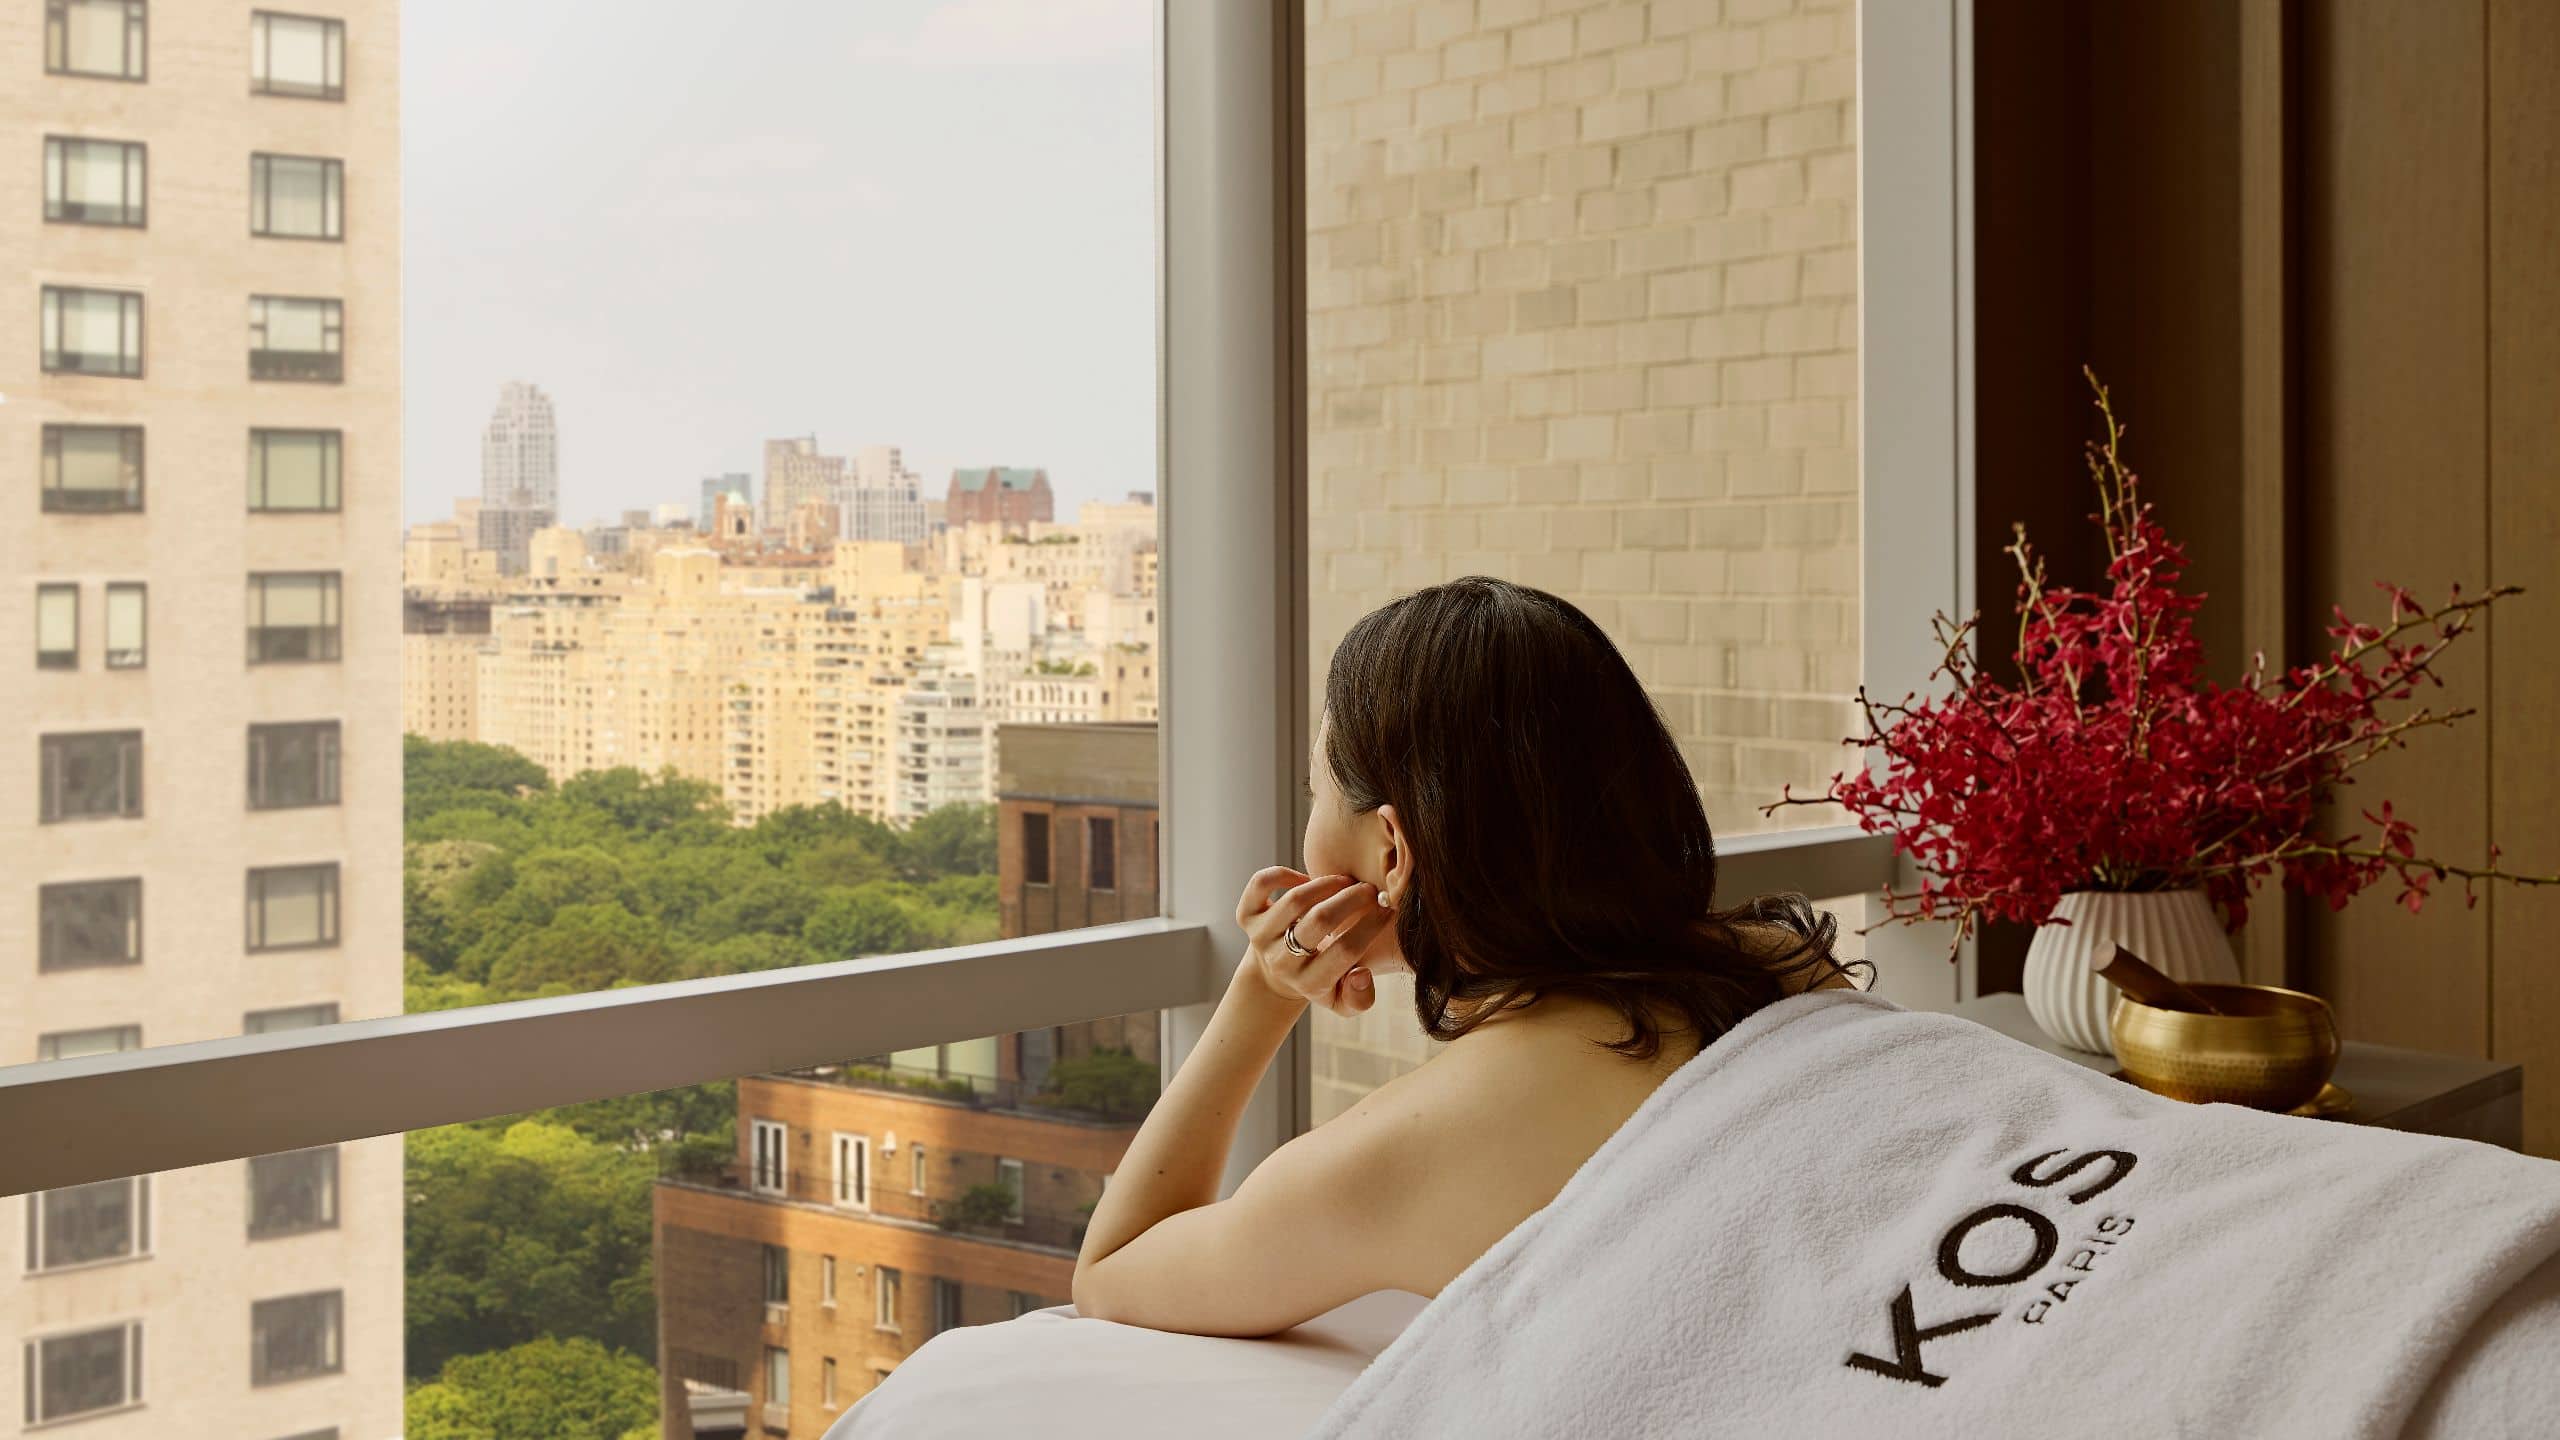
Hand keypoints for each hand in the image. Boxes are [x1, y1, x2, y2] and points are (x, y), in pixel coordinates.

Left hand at [1236, 866, 1392, 1016]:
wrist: (1276, 974)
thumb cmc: (1321, 980)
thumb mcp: (1342, 1000)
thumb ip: (1360, 998)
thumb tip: (1361, 975)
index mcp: (1309, 983)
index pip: (1345, 951)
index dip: (1371, 926)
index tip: (1388, 909)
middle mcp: (1281, 962)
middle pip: (1320, 921)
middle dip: (1353, 899)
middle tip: (1370, 890)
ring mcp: (1261, 937)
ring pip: (1295, 900)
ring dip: (1327, 884)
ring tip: (1346, 882)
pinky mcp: (1247, 916)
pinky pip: (1261, 884)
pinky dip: (1284, 874)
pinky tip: (1305, 879)